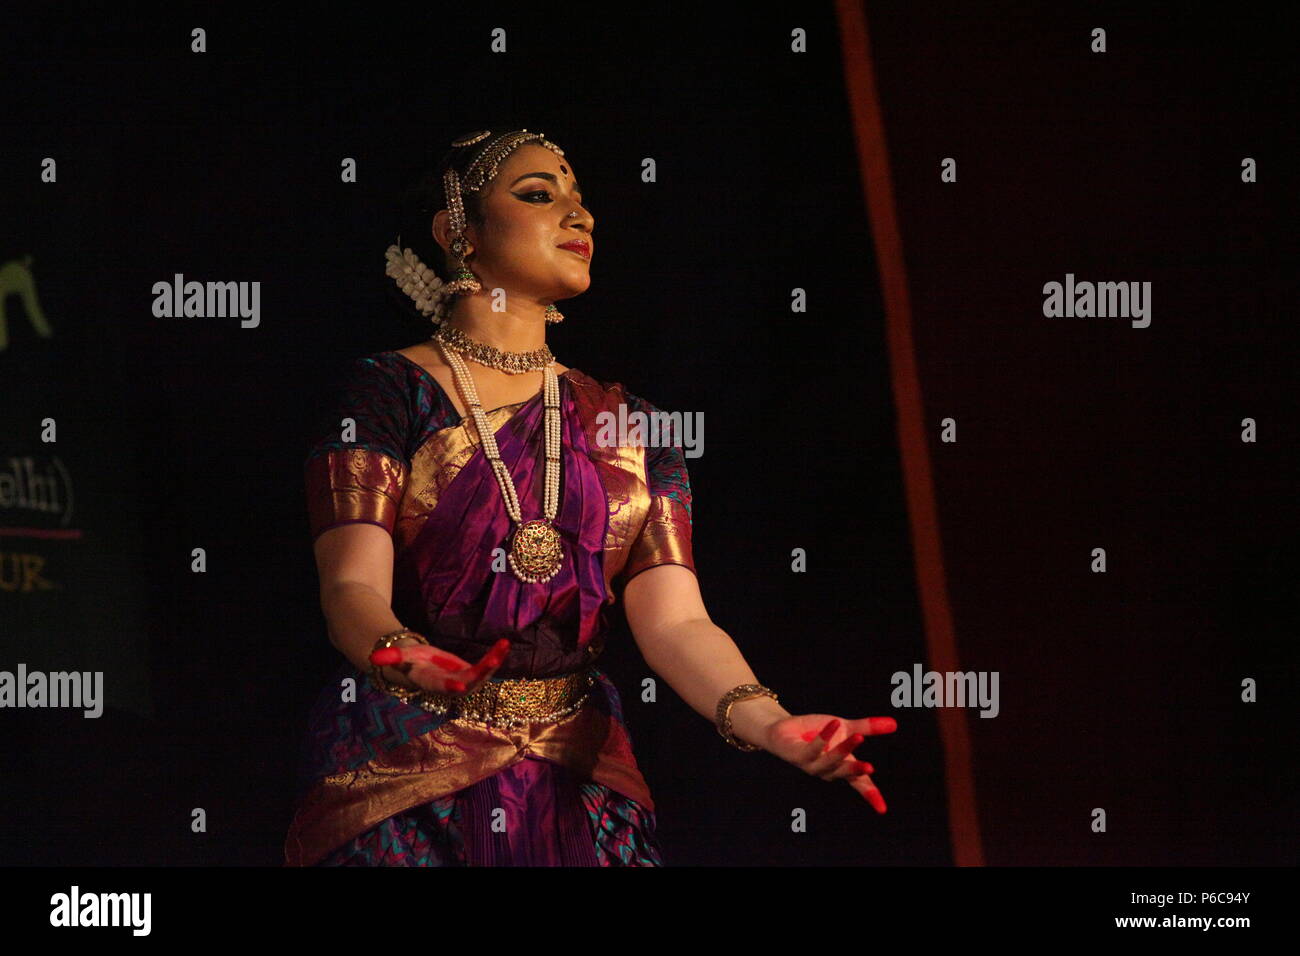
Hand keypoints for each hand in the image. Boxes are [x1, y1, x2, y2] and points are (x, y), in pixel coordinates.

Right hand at [370, 637, 510, 695]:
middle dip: (482, 672)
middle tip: (495, 659)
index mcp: (431, 682)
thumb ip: (390, 657)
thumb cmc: (408, 660)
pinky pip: (486, 666)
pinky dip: (495, 656)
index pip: (440, 686)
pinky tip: (504, 644)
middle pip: (468, 681)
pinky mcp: (471, 673)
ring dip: (493, 662)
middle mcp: (449, 685)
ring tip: (503, 646)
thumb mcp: (400, 656)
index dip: (449, 686)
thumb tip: (374, 658)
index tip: (460, 685)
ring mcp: (462, 681)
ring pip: (481, 675)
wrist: (419, 666)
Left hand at [762, 713, 896, 813]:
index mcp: (842, 768)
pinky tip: (834, 723)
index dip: (871, 795)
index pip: (860, 785)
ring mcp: (812, 766)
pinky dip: (824, 736)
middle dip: (856, 771)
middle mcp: (828, 771)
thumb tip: (894, 723)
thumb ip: (868, 728)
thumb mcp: (846, 728)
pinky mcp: (798, 756)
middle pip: (845, 774)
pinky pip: (813, 748)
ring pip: (830, 761)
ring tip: (858, 736)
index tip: (882, 809)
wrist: (785, 728)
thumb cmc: (817, 732)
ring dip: (844, 749)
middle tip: (870, 767)